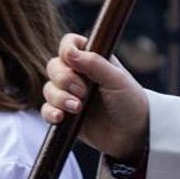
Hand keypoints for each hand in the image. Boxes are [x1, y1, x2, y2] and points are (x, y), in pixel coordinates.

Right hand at [42, 34, 149, 160]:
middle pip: (54, 66)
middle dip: (64, 79)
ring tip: (78, 108)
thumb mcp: (117, 80)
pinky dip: (51, 112)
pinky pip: (46, 110)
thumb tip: (69, 51)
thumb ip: (95, 63)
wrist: (133, 134)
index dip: (66, 50)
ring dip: (60, 98)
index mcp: (93, 60)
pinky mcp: (65, 114)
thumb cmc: (130, 102)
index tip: (72, 61)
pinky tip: (61, 118)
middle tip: (83, 92)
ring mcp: (70, 95)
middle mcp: (79, 75)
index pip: (69, 44)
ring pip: (49, 89)